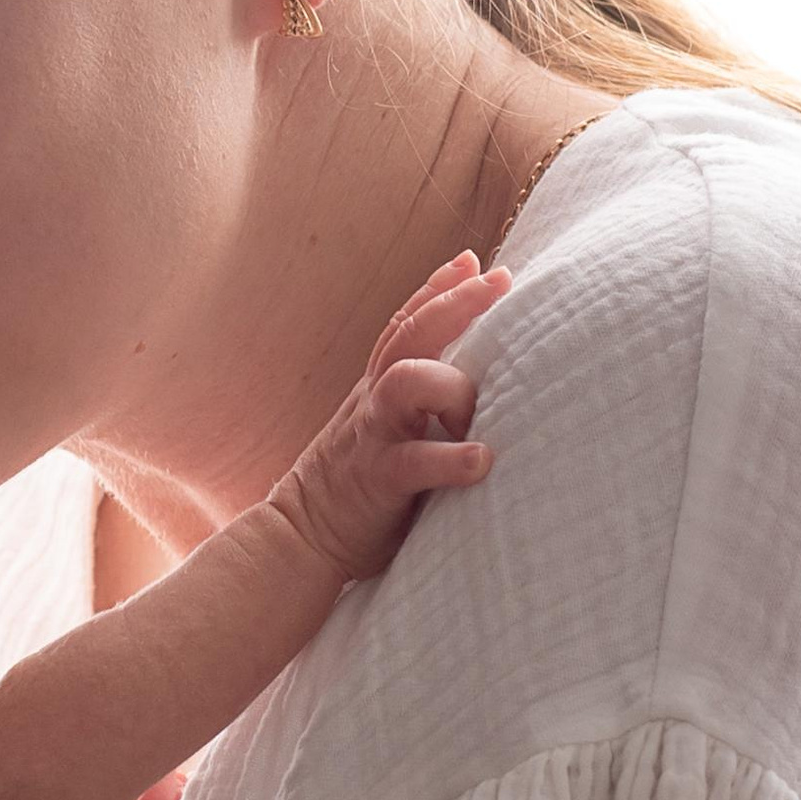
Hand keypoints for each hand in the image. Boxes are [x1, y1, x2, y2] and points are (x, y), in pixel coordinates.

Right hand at [274, 249, 511, 581]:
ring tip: (481, 406)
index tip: (474, 262)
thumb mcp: (384, 432)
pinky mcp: (377, 477)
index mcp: (377, 389)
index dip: (437, 289)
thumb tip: (477, 386)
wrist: (299, 537)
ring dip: (453, 384)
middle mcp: (374, 401)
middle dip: (455, 302)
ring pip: (407, 380)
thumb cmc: (359, 488)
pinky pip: (414, 460)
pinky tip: (483, 460)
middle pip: (411, 334)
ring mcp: (374, 435)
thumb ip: (418, 406)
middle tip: (501, 279)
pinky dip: (451, 457)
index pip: (405, 325)